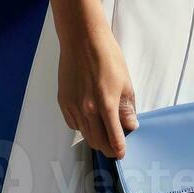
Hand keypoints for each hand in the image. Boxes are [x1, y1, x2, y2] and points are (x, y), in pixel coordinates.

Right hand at [57, 28, 138, 158]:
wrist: (82, 39)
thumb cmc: (106, 56)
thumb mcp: (125, 82)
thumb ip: (127, 108)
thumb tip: (130, 125)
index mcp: (106, 105)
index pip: (113, 139)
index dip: (119, 150)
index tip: (121, 153)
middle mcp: (88, 110)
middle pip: (97, 142)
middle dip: (107, 149)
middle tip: (114, 148)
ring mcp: (73, 107)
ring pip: (84, 135)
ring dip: (95, 139)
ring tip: (103, 135)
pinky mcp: (64, 102)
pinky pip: (73, 124)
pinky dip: (82, 128)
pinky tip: (89, 121)